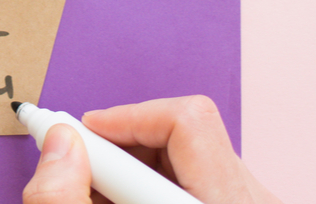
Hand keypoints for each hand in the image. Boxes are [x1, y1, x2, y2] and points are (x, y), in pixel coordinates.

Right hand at [23, 96, 282, 203]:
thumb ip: (68, 199)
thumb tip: (60, 142)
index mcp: (227, 202)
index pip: (184, 120)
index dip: (121, 120)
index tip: (74, 131)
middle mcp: (253, 199)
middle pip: (187, 133)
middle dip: (124, 144)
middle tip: (83, 163)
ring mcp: (255, 203)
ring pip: (192, 157)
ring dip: (137, 166)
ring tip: (102, 190)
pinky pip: (199, 178)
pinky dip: (154, 186)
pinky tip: (128, 202)